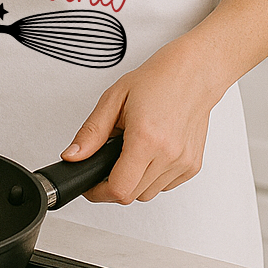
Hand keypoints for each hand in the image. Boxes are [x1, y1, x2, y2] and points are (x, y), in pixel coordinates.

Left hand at [60, 34, 218, 203]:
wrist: (193, 73)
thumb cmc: (158, 79)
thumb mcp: (114, 99)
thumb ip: (91, 132)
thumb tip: (73, 155)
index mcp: (147, 137)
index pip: (119, 189)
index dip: (98, 192)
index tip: (90, 186)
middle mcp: (168, 154)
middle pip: (132, 195)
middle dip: (114, 183)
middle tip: (109, 160)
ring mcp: (183, 163)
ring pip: (148, 194)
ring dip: (134, 180)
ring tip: (132, 150)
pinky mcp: (192, 166)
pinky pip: (164, 186)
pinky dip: (153, 176)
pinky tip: (151, 151)